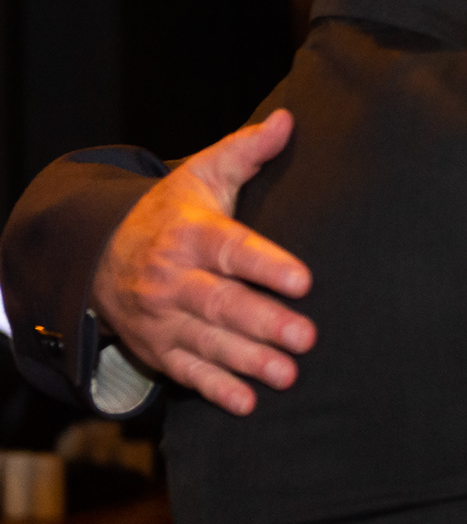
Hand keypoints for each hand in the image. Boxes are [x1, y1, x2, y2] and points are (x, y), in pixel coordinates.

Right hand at [90, 109, 314, 415]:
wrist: (101, 256)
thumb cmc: (173, 212)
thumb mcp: (202, 175)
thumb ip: (246, 151)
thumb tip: (288, 120)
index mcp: (189, 235)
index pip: (231, 250)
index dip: (266, 265)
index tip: (303, 280)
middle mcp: (172, 280)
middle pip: (220, 303)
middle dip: (263, 322)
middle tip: (306, 337)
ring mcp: (162, 318)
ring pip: (206, 342)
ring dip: (248, 362)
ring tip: (289, 374)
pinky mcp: (158, 349)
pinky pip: (186, 373)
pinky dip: (216, 390)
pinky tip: (248, 403)